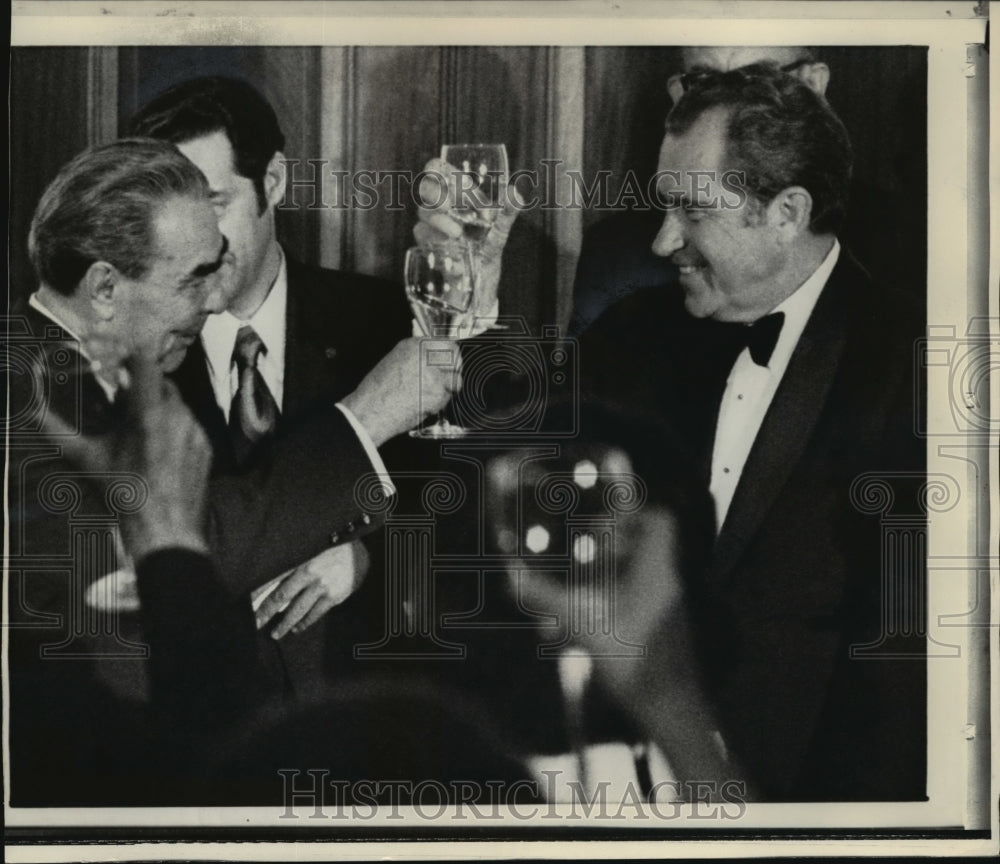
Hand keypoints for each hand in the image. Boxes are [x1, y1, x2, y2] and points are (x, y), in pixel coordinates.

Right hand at [39, 338, 210, 562]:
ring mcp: (196, 430)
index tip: (119, 365)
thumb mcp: (88, 460)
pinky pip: (190, 427)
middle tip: (125, 402)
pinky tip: (161, 450)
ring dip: (160, 409)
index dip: (132, 358)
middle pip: (163, 384)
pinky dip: (176, 430)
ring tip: (141, 431)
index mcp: (149, 412)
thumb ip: (59, 431)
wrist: (165, 528)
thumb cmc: (124, 494)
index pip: (146, 363)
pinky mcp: (206, 446)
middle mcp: (178, 415)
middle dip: (144, 387)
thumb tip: (33, 414)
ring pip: (178, 405)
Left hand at [255, 540, 369, 638]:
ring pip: (298, 609)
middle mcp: (309, 572)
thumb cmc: (331, 548)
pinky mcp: (334, 596)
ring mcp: (322, 586)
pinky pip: (315, 614)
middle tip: (255, 624)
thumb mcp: (310, 549)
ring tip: (275, 633)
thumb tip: (270, 582)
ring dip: (285, 624)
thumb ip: (293, 562)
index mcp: (300, 559)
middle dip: (265, 612)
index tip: (245, 604)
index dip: (258, 592)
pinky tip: (297, 628)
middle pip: (281, 596)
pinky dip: (305, 623)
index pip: (273, 578)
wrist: (361, 552)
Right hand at [341, 336, 461, 445]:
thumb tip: (433, 357)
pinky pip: (448, 396)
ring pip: (455, 379)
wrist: (372, 410)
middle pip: (455, 358)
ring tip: (430, 393)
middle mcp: (426, 356)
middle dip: (453, 369)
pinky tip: (424, 403)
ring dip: (448, 387)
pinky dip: (441, 401)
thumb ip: (416, 356)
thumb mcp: (395, 361)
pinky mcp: (438, 392)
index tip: (449, 362)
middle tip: (445, 379)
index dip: (450, 354)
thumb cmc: (378, 391)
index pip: (446, 343)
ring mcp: (434, 373)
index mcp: (414, 345)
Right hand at [413, 157, 521, 317]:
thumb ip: (508, 211)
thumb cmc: (489, 240)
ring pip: (423, 213)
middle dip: (435, 195)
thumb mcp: (501, 227)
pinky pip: (422, 236)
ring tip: (457, 234)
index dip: (435, 168)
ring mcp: (431, 222)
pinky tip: (451, 250)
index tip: (442, 176)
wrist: (482, 271)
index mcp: (458, 191)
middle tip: (448, 207)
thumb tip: (516, 194)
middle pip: (426, 188)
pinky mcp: (426, 241)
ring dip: (438, 221)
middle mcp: (442, 203)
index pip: (437, 169)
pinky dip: (437, 242)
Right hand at [512, 507, 749, 793]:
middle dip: (614, 544)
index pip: (661, 523)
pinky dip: (614, 602)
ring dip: (612, 575)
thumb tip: (514, 580)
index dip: (635, 512)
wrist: (672, 712)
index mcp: (658, 572)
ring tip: (578, 582)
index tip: (603, 519)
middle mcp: (666, 585)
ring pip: (640, 576)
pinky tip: (588, 620)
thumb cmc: (638, 663)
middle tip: (582, 549)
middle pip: (647, 547)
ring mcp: (667, 609)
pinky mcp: (661, 631)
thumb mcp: (586, 628)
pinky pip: (638, 601)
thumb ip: (550, 601)